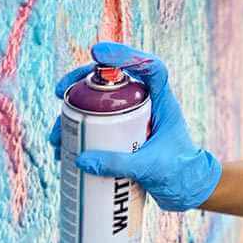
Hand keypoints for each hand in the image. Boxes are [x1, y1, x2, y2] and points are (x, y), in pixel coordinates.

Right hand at [49, 42, 221, 211]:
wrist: (186, 189)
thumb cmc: (180, 173)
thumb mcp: (150, 168)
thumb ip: (120, 163)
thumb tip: (81, 159)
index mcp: (162, 102)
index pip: (151, 67)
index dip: (126, 55)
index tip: (97, 53)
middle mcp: (146, 104)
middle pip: (114, 80)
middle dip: (83, 82)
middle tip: (59, 92)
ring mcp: (132, 118)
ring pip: (99, 104)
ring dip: (73, 114)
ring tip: (55, 139)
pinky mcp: (122, 135)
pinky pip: (96, 126)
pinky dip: (77, 134)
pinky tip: (62, 151)